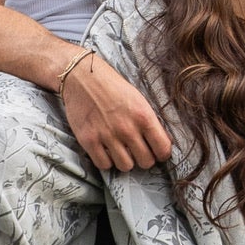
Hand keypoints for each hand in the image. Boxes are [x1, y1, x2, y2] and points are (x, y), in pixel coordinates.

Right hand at [61, 53, 171, 172]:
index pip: (163, 149)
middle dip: (144, 158)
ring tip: (121, 150)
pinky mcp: (89, 140)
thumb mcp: (138, 99)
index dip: (162, 154)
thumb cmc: (112, 86)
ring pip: (126, 166)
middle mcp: (127, 128)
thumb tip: (162, 143)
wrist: (82, 77)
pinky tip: (106, 150)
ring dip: (125, 160)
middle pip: (146, 162)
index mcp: (143, 116)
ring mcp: (107, 136)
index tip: (157, 152)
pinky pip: (104, 165)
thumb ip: (150, 121)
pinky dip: (106, 161)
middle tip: (138, 151)